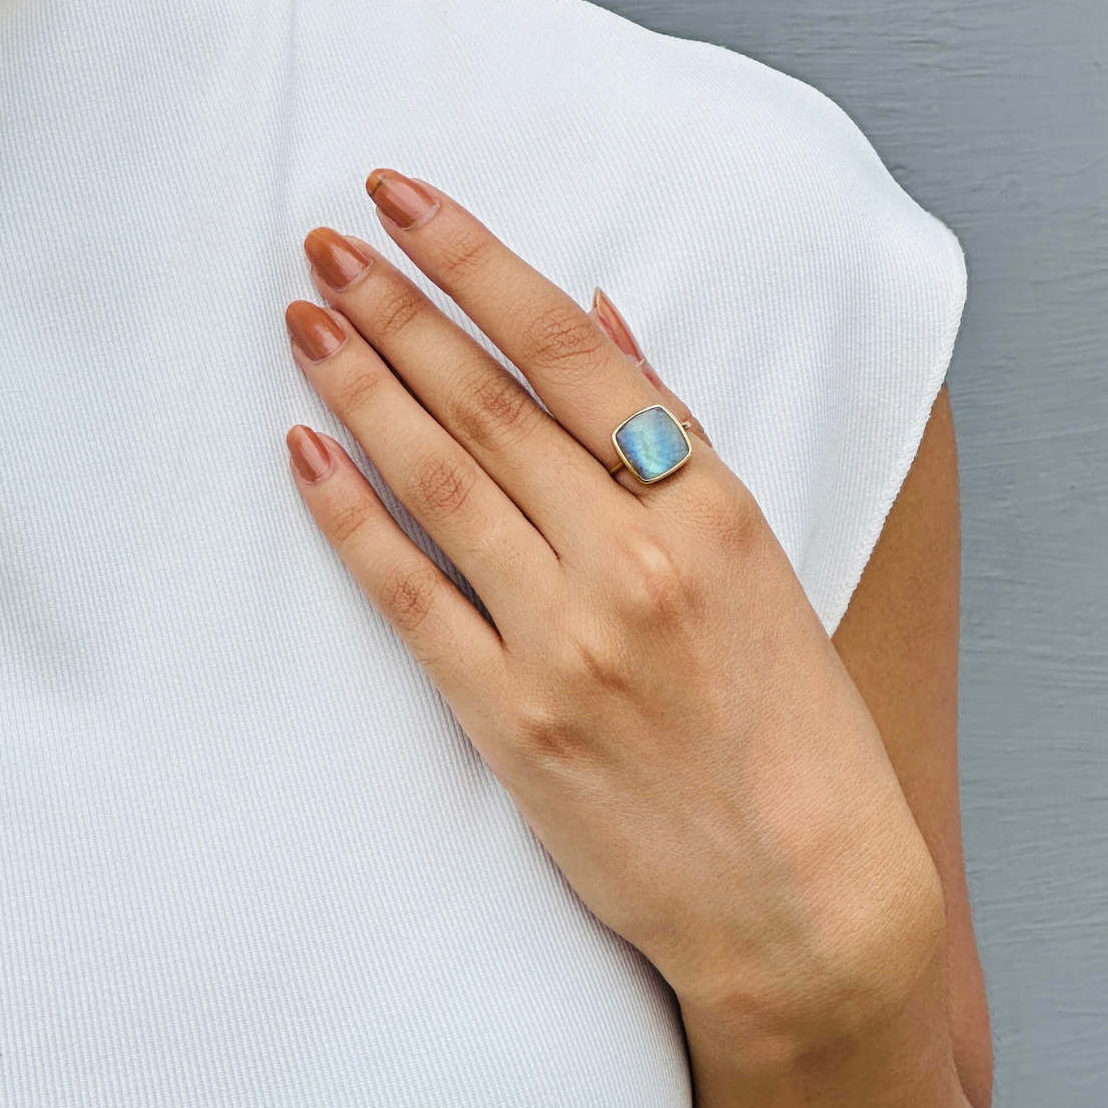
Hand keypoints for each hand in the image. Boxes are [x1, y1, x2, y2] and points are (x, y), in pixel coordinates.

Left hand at [283, 171, 944, 1062]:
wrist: (803, 903)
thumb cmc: (800, 737)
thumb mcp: (769, 572)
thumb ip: (682, 446)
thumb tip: (605, 326)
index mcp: (713, 511)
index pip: (572, 354)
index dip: (479, 267)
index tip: (409, 204)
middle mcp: (634, 563)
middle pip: (488, 404)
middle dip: (397, 309)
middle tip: (324, 243)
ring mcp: (566, 642)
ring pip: (439, 481)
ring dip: (362, 388)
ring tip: (304, 319)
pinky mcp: (511, 721)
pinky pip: (411, 597)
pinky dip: (350, 519)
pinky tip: (304, 452)